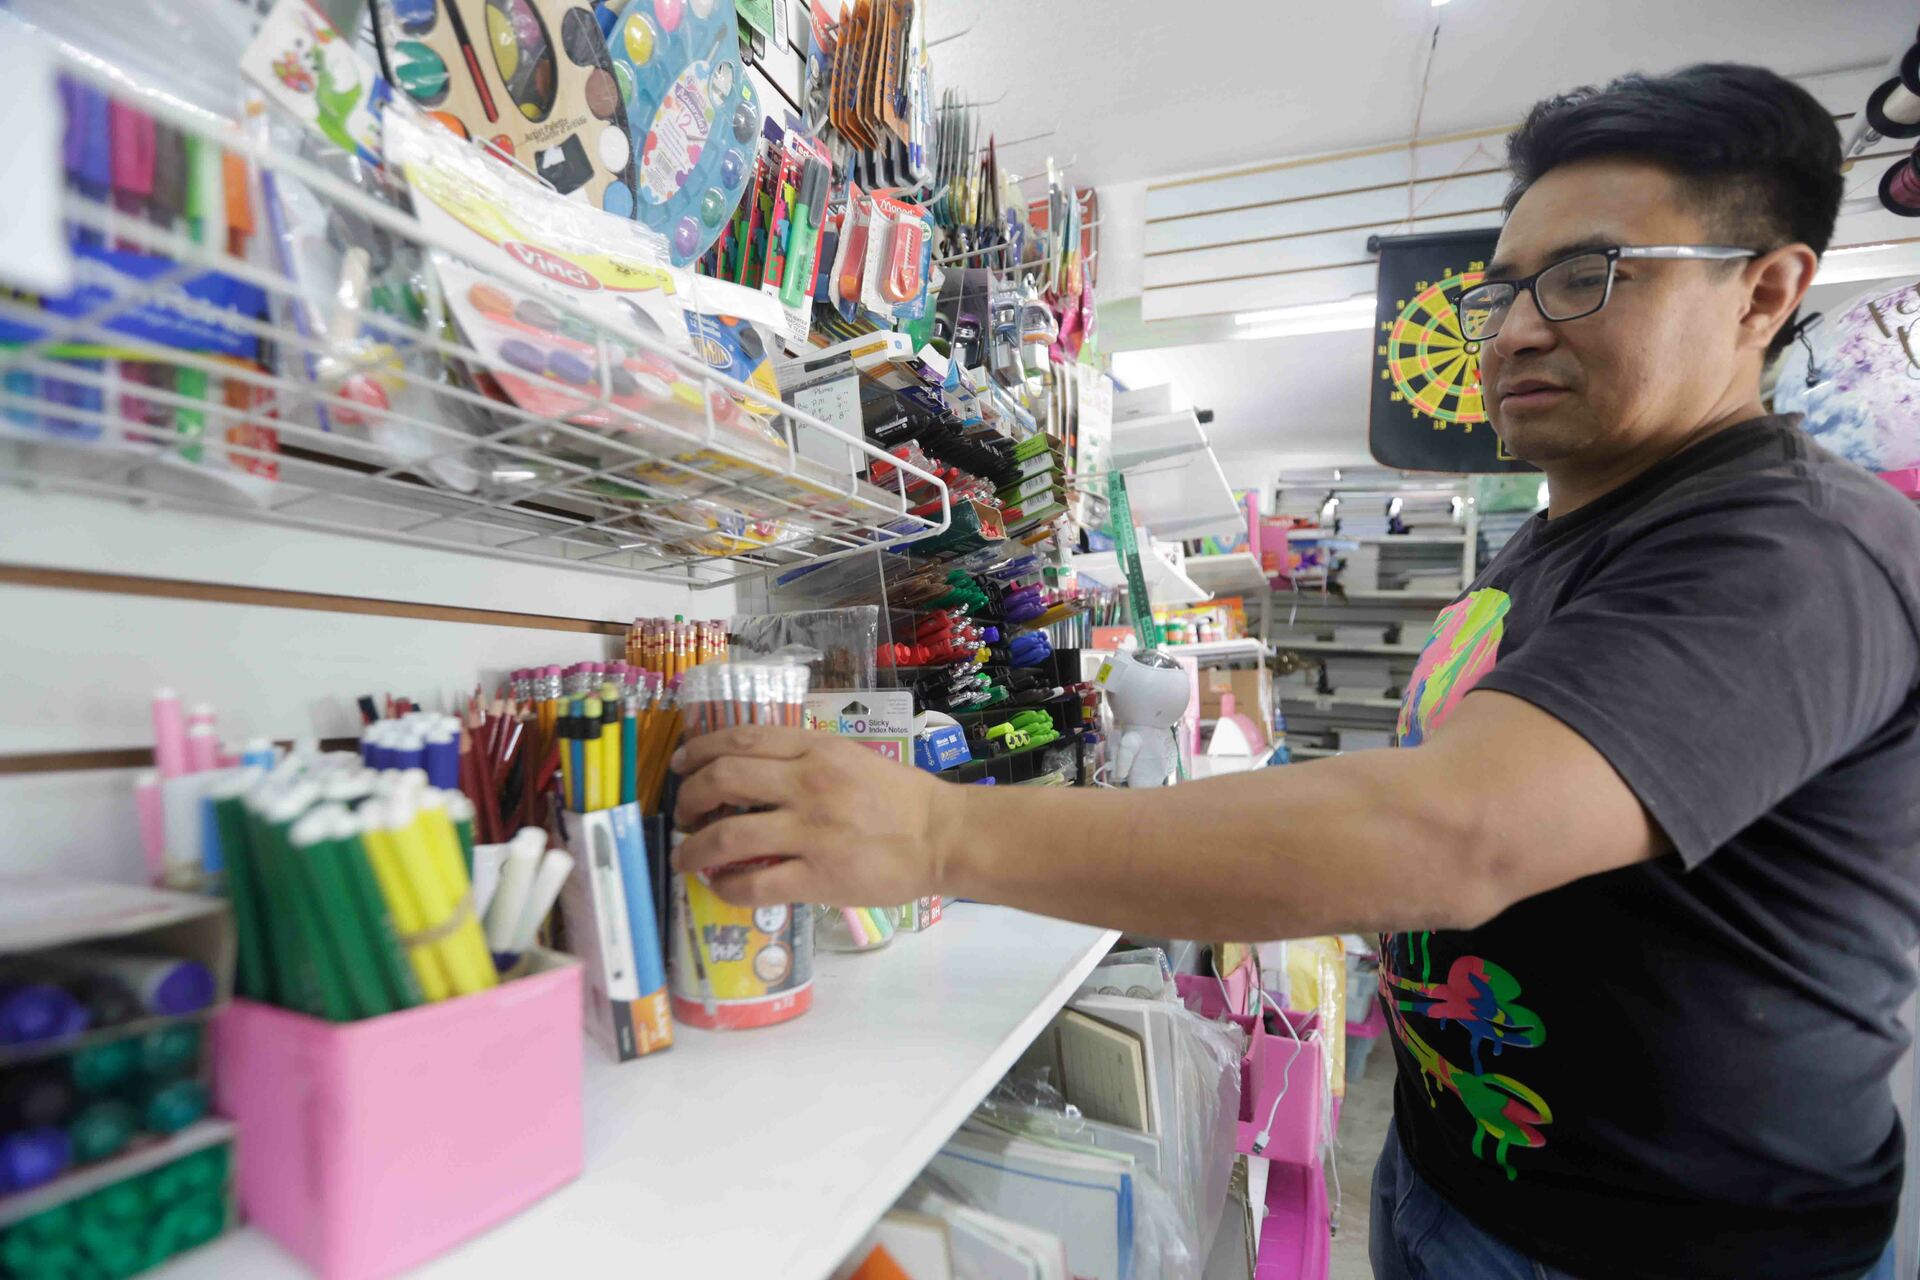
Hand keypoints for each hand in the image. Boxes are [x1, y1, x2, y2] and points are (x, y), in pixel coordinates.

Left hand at [671, 725, 951, 908]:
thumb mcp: (850, 757)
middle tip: (684, 814)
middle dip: (690, 798)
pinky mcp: (819, 877)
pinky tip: (721, 886)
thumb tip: (749, 769)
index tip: (681, 765)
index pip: (741, 740)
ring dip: (694, 848)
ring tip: (686, 857)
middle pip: (724, 779)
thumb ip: (803, 758)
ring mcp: (812, 833)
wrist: (942, 837)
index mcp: (816, 750)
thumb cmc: (899, 798)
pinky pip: (756, 884)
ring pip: (729, 835)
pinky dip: (728, 887)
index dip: (699, 751)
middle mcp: (808, 785)